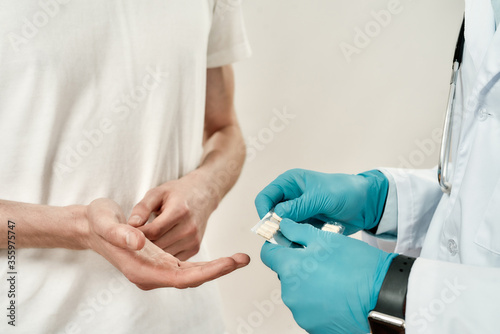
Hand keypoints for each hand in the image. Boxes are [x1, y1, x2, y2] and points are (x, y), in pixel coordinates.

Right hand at [86, 198, 249, 289]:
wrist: (91, 224)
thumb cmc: (97, 221)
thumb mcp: (104, 220)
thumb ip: (120, 233)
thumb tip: (141, 241)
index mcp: (140, 269)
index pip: (181, 278)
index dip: (208, 272)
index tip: (229, 263)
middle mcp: (149, 275)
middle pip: (192, 278)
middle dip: (219, 270)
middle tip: (244, 259)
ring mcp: (156, 270)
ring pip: (192, 275)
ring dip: (216, 268)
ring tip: (241, 258)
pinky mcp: (160, 262)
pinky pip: (188, 269)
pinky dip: (207, 264)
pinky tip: (224, 259)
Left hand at [128, 172, 216, 259]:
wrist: (203, 195)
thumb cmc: (177, 193)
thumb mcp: (157, 193)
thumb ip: (142, 208)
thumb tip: (130, 225)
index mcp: (180, 211)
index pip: (154, 231)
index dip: (137, 234)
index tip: (127, 232)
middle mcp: (190, 227)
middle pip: (159, 245)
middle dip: (142, 245)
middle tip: (130, 241)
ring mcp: (193, 240)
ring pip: (165, 256)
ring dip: (151, 253)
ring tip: (141, 245)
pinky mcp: (195, 248)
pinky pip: (173, 259)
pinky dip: (162, 256)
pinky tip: (154, 248)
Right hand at [255, 169, 388, 234]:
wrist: (365, 205)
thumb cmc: (344, 191)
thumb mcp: (321, 197)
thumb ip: (299, 206)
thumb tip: (277, 216)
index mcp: (289, 183)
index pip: (265, 197)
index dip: (264, 212)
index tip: (272, 226)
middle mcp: (289, 198)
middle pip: (270, 215)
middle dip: (274, 228)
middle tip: (285, 239)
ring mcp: (297, 213)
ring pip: (280, 229)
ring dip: (286, 238)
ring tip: (298, 244)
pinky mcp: (305, 226)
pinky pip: (293, 236)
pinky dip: (296, 242)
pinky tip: (306, 245)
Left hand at [260, 219, 395, 333]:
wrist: (386, 298)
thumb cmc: (358, 267)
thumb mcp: (327, 239)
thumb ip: (299, 232)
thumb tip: (283, 225)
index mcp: (290, 269)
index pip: (268, 254)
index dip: (278, 246)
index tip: (290, 243)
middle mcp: (290, 294)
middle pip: (285, 274)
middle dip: (298, 266)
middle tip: (322, 261)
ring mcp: (302, 314)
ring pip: (298, 292)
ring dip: (310, 285)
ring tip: (335, 279)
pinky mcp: (314, 327)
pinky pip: (310, 309)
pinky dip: (320, 301)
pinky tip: (338, 295)